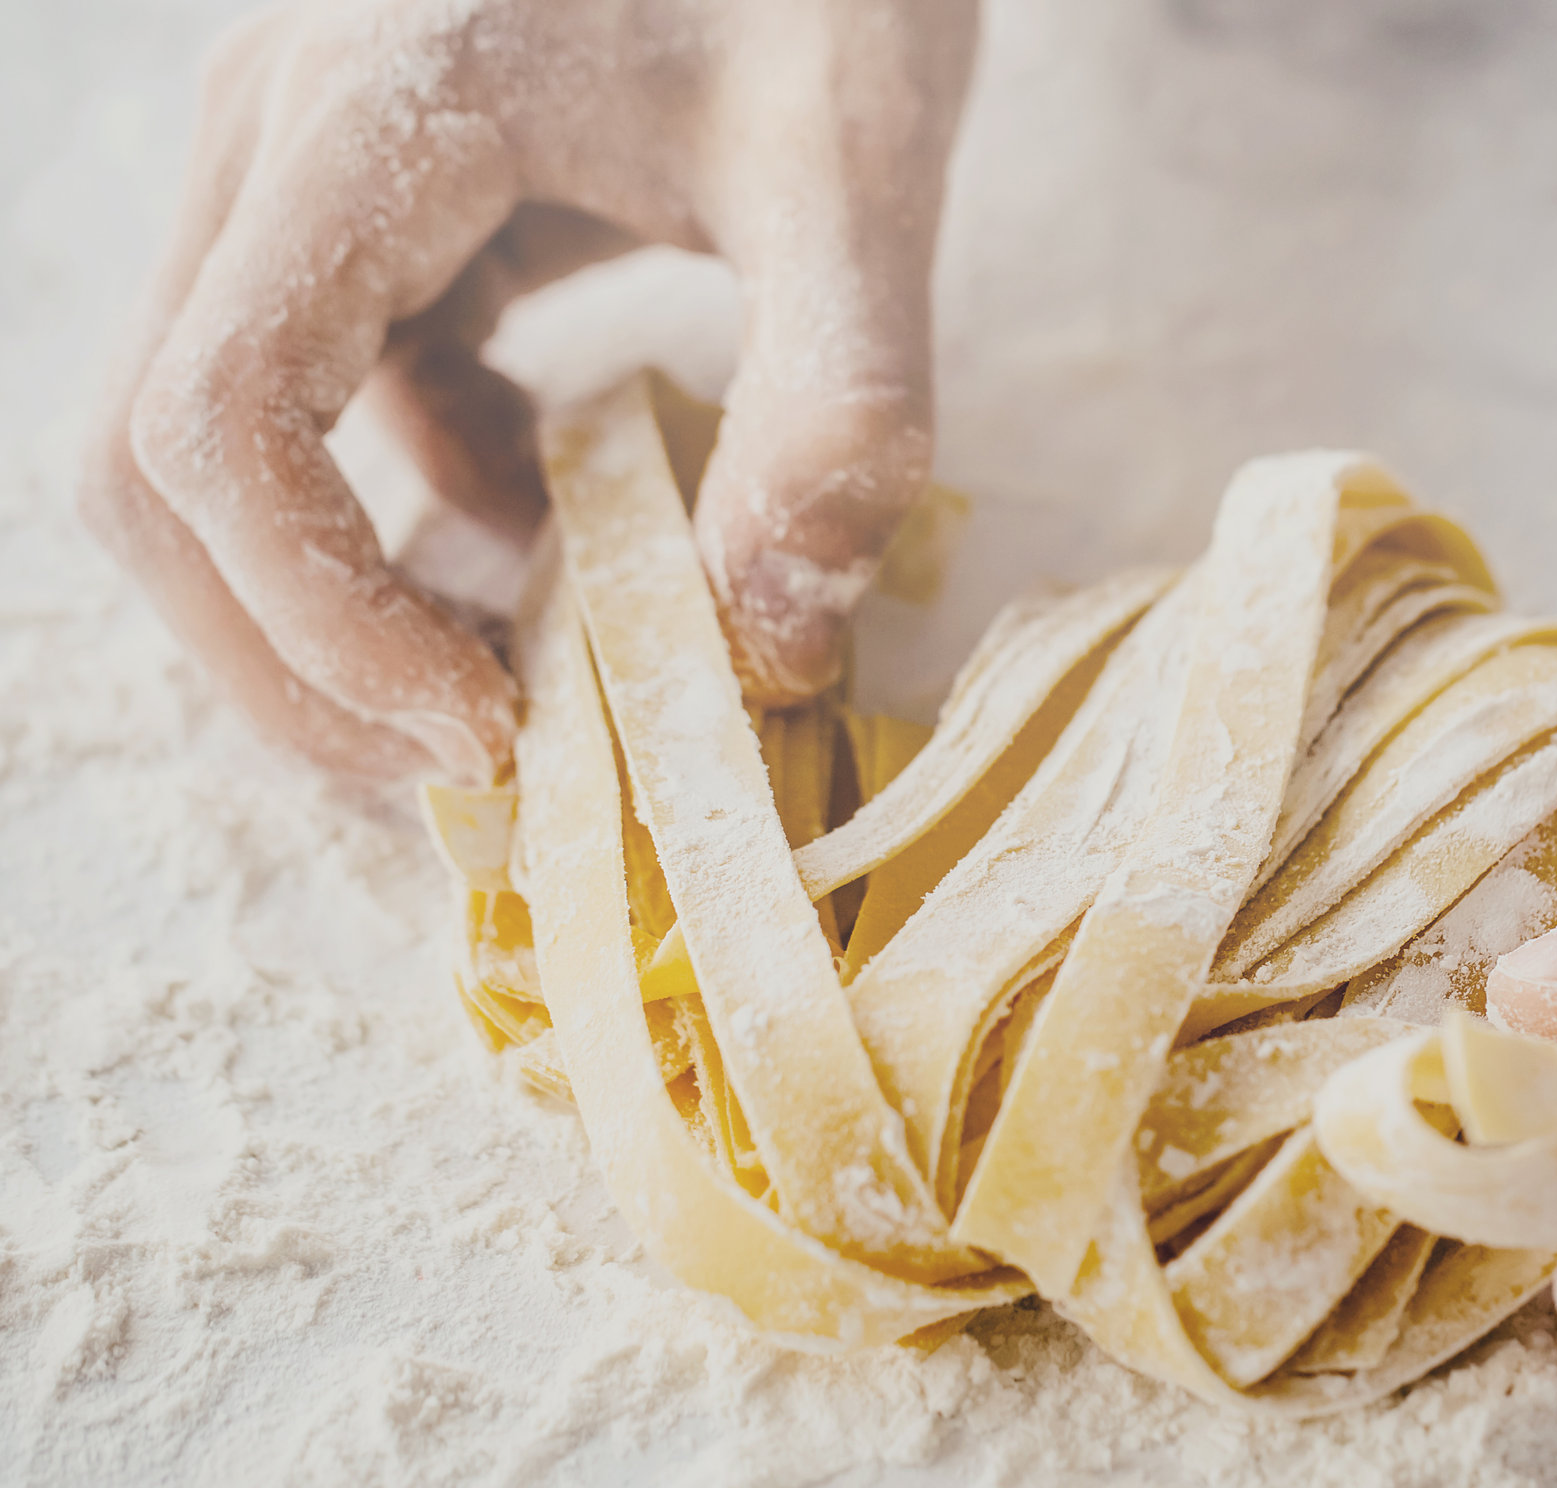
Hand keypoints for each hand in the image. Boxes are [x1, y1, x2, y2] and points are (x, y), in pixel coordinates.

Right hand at [82, 0, 976, 781]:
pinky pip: (310, 394)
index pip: (222, 424)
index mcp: (368, 121)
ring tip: (512, 678)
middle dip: (286, 649)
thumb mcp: (858, 169)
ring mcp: (298, 168)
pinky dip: (401, 504)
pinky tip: (543, 529)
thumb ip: (839, 402)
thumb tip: (773, 645)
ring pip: (209, 439)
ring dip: (328, 593)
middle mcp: (277, 140)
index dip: (318, 621)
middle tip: (468, 755)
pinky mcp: (357, 203)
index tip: (489, 726)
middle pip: (156, 458)